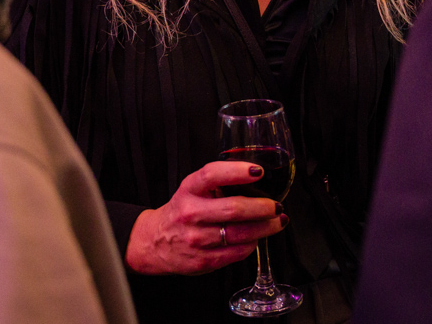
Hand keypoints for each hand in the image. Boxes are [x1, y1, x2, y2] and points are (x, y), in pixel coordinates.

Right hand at [125, 161, 287, 274]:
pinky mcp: (202, 260)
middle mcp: (190, 213)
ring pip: (240, 234)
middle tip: (276, 205)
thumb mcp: (192, 189)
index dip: (237, 171)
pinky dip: (251, 244)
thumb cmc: (181, 211)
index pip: (212, 175)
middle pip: (233, 209)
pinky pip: (236, 253)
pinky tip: (256, 238)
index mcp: (189, 189)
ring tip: (276, 221)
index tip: (258, 171)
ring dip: (265, 228)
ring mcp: (196, 239)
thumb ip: (217, 183)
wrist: (154, 242)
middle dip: (262, 207)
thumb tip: (255, 179)